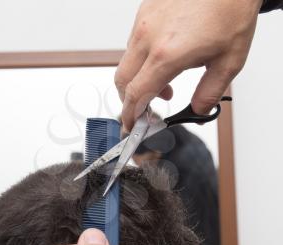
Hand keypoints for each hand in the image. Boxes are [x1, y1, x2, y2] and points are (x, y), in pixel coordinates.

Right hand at [116, 0, 262, 130]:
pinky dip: (142, 59)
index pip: (136, 94)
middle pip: (122, 80)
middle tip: (146, 108)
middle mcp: (148, 37)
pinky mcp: (145, 12)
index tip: (131, 125)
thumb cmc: (230, 9)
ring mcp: (143, 22)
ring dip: (138, 79)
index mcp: (167, 54)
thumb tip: (198, 110)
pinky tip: (162, 57)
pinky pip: (134, 43)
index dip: (131, 115)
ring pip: (127, 62)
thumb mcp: (229, 60)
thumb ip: (210, 92)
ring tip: (164, 81)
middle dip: (129, 100)